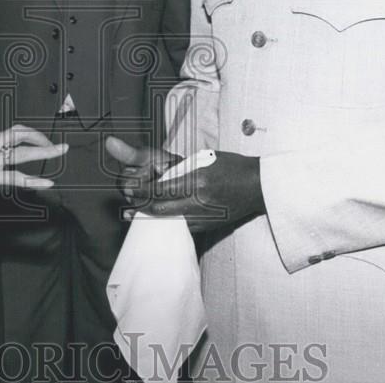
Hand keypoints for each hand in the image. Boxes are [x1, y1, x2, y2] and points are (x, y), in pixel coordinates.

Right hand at [0, 125, 65, 208]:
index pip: (11, 132)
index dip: (29, 134)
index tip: (39, 140)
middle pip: (21, 135)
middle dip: (42, 138)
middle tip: (58, 145)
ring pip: (23, 152)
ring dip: (45, 152)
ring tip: (61, 152)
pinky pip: (15, 177)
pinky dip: (34, 180)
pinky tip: (46, 183)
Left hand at [105, 136, 264, 232]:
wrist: (257, 186)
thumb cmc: (232, 166)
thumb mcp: (204, 158)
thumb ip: (180, 166)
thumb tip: (155, 170)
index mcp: (197, 180)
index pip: (161, 189)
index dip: (142, 191)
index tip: (130, 188)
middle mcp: (199, 201)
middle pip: (161, 208)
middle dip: (141, 205)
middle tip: (127, 202)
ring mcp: (204, 217)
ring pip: (168, 221)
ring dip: (150, 217)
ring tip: (132, 214)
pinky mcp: (208, 226)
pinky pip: (182, 227)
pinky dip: (167, 223)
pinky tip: (156, 221)